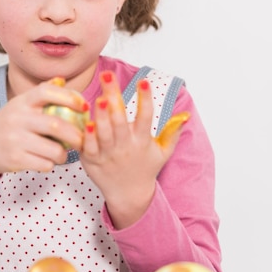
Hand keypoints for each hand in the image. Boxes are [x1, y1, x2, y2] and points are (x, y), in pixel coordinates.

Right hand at [0, 78, 88, 175]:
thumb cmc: (8, 125)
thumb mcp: (20, 105)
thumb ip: (41, 93)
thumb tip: (62, 80)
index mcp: (22, 102)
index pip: (46, 92)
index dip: (69, 97)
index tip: (84, 106)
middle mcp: (18, 118)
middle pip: (55, 125)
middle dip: (76, 134)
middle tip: (82, 140)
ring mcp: (15, 139)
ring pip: (53, 149)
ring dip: (64, 154)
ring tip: (63, 154)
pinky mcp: (15, 159)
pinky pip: (44, 164)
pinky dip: (51, 164)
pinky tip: (48, 161)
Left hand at [80, 71, 189, 228]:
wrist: (129, 195)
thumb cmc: (146, 169)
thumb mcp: (163, 153)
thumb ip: (172, 133)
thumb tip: (186, 115)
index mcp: (142, 141)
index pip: (145, 117)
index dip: (145, 99)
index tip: (144, 82)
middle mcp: (125, 146)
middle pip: (120, 120)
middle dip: (114, 96)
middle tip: (109, 76)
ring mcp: (108, 154)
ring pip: (104, 133)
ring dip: (101, 115)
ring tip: (100, 97)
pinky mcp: (92, 160)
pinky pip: (89, 147)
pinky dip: (88, 135)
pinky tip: (86, 121)